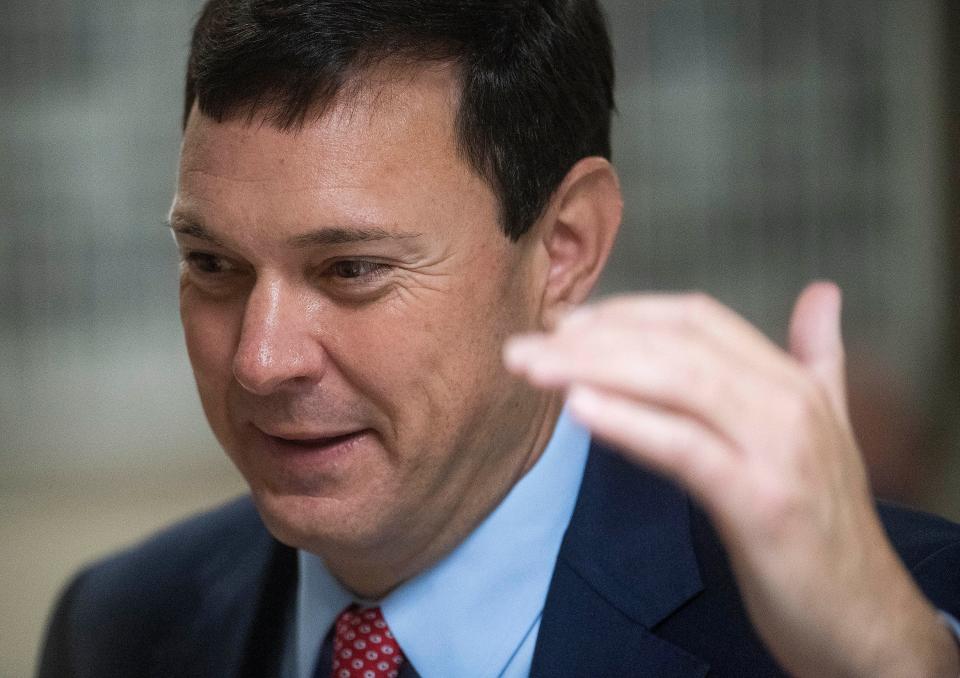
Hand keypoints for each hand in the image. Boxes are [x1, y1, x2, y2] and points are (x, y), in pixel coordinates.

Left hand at [504, 282, 958, 676]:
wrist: (866, 617)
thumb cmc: (826, 527)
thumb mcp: (825, 431)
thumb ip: (815, 359)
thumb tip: (822, 293)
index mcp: (792, 382)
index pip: (696, 319)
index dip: (625, 314)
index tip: (566, 326)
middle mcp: (788, 402)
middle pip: (675, 344)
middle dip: (591, 340)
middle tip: (523, 348)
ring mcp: (780, 449)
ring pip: (676, 383)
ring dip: (592, 369)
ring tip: (532, 369)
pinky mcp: (764, 503)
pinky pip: (686, 448)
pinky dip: (631, 422)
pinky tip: (580, 409)